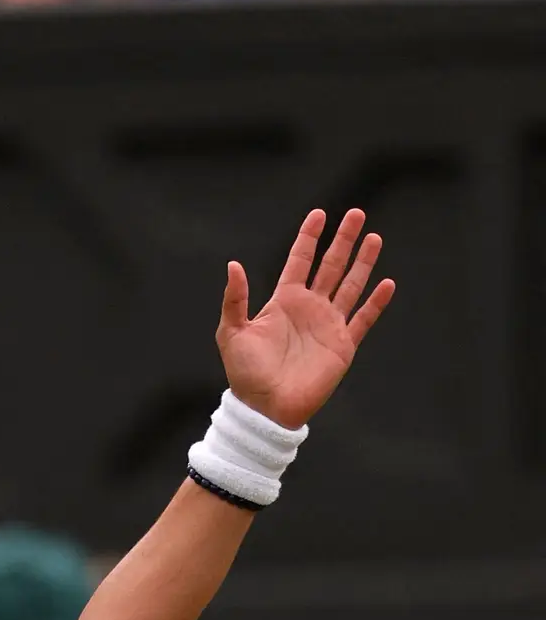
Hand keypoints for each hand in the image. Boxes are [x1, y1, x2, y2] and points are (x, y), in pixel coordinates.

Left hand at [217, 208, 394, 428]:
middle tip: (356, 213)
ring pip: (350, 285)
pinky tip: (387, 283)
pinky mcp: (343, 345)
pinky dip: (376, 302)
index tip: (319, 214)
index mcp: (283, 301)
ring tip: (374, 237)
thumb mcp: (232, 331)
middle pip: (331, 266)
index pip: (299, 261)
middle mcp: (309, 308)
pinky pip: (363, 319)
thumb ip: (235, 299)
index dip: (309, 238)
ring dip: (363, 262)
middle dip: (343, 240)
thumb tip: (233, 265)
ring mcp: (328, 325)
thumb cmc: (245, 373)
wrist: (265, 406)